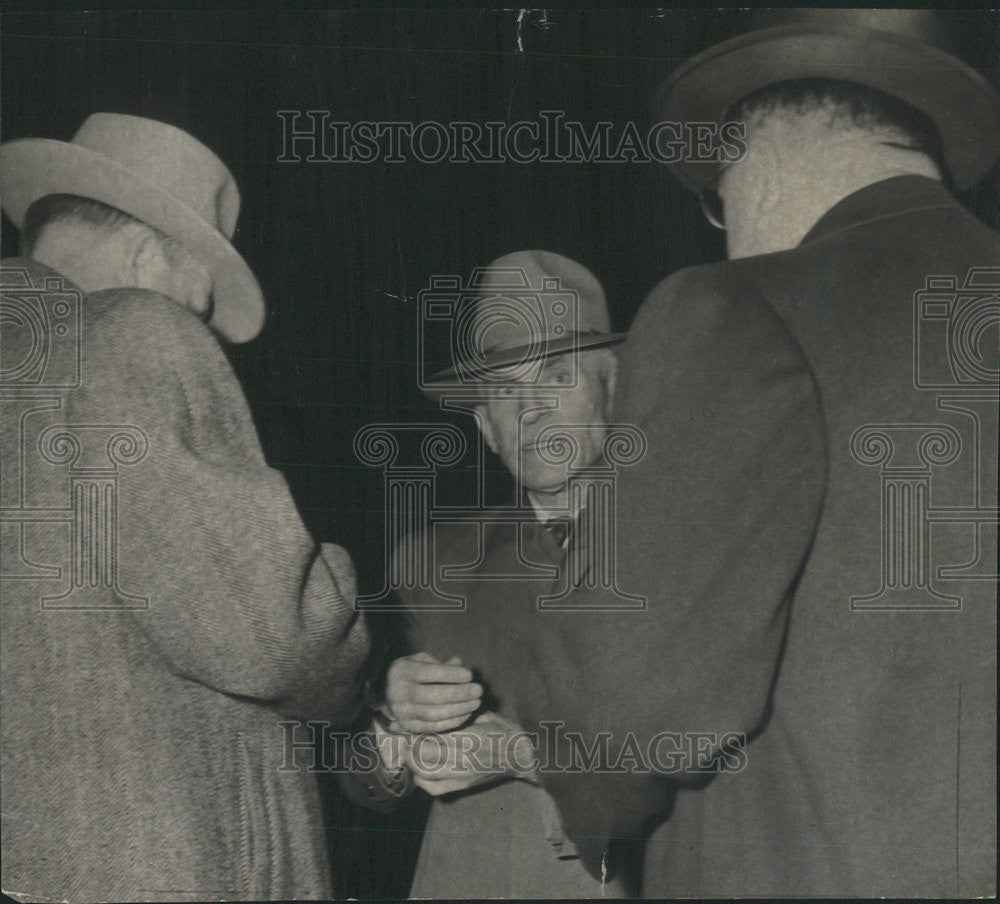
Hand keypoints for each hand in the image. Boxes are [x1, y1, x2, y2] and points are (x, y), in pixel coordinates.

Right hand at [382, 651, 482, 732]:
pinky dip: (452, 721)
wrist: (383, 692)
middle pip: (432, 696)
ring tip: (476, 702)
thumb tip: (460, 663)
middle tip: (478, 690)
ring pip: (434, 714)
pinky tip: (466, 713)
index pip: (428, 673)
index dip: (450, 674)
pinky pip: (433, 727)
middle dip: (459, 694)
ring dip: (459, 709)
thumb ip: (439, 663)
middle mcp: (398, 693)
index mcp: (401, 671)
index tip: (470, 674)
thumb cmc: (409, 672)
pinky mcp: (407, 727)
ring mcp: (401, 712)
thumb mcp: (420, 660)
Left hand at [406, 711, 537, 796]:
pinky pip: (435, 788)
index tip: (402, 723)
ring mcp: (462, 775)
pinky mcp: (463, 785)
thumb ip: (462, 712)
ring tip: (405, 750)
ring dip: (412, 761)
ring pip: (426, 771)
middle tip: (399, 734)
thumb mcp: (485, 715)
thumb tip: (440, 704)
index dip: (414, 730)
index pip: (432, 735)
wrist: (523, 757)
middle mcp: (462, 758)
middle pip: (424, 754)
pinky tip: (418, 770)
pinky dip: (422, 780)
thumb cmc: (505, 732)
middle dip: (408, 744)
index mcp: (468, 737)